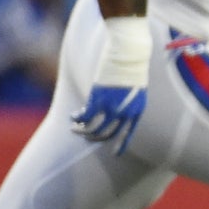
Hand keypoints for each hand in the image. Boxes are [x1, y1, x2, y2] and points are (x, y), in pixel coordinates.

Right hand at [69, 16, 150, 154]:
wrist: (128, 54)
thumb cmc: (131, 67)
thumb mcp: (134, 88)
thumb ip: (128, 102)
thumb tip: (117, 109)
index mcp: (137, 111)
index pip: (129, 134)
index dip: (121, 145)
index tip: (115, 154)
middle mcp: (125, 113)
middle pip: (107, 134)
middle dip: (94, 138)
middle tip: (85, 136)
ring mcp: (111, 108)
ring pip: (93, 129)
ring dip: (82, 131)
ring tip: (74, 128)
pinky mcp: (98, 100)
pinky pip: (84, 116)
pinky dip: (76, 118)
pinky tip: (72, 116)